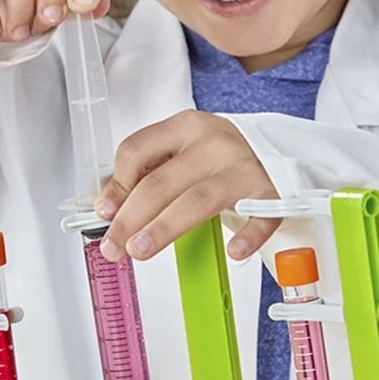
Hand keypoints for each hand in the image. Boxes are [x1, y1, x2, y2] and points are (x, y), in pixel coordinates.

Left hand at [94, 110, 279, 262]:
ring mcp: (243, 168)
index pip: (137, 150)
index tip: (104, 212)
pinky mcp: (270, 193)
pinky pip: (259, 217)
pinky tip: (233, 251)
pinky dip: (247, 236)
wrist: (273, 154)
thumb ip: (147, 173)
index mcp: (185, 127)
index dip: (116, 184)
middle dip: (130, 218)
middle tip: (114, 246)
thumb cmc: (217, 157)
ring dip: (164, 228)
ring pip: (197, 200)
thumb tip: (108, 208)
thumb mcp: (180, 152)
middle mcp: (213, 144)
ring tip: (141, 250)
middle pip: (161, 182)